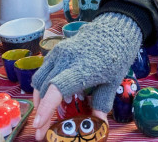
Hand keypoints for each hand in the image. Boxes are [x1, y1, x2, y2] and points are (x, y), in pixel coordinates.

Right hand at [30, 14, 141, 140]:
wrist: (116, 27)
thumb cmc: (117, 54)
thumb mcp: (113, 81)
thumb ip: (102, 102)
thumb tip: (98, 123)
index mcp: (82, 68)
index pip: (56, 90)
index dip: (46, 109)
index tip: (39, 126)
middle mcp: (66, 59)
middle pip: (45, 89)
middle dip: (42, 112)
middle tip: (43, 129)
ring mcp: (59, 52)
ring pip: (40, 80)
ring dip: (40, 98)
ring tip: (45, 114)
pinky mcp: (57, 49)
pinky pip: (44, 69)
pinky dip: (43, 84)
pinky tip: (52, 94)